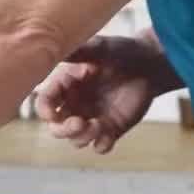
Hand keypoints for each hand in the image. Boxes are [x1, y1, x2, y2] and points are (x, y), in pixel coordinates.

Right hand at [33, 35, 167, 152]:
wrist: (149, 64)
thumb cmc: (121, 51)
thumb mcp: (101, 48)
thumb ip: (79, 52)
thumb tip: (57, 51)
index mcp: (65, 85)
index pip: (45, 101)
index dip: (44, 110)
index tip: (52, 113)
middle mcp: (75, 105)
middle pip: (56, 127)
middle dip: (63, 130)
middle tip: (79, 123)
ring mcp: (92, 118)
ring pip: (76, 139)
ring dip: (82, 138)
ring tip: (97, 126)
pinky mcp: (111, 129)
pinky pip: (100, 145)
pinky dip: (101, 146)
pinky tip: (107, 140)